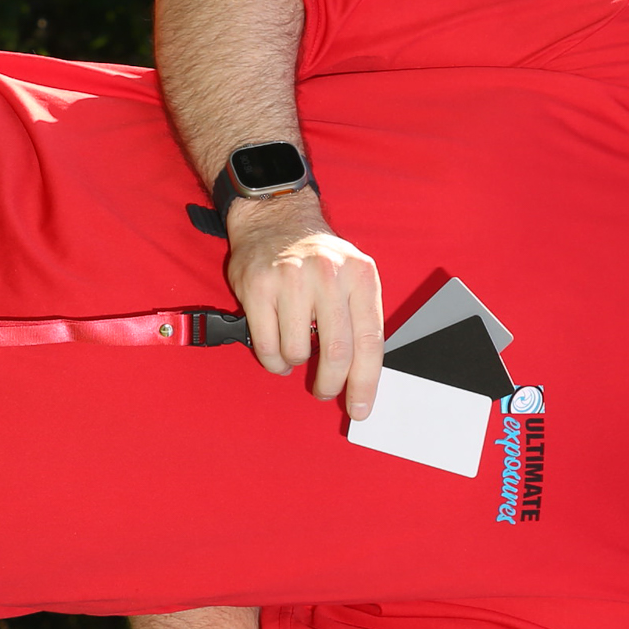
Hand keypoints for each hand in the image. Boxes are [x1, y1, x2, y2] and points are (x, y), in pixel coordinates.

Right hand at [222, 190, 383, 419]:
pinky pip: (267, 346)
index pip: (370, 341)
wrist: (276, 219)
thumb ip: (360, 319)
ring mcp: (290, 279)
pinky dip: (273, 360)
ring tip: (296, 349)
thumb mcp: (353, 276)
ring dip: (296, 362)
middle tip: (324, 391)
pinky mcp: (257, 287)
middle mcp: (328, 275)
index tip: (360, 409)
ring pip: (297, 352)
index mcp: (360, 276)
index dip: (365, 382)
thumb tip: (361, 377)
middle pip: (337, 352)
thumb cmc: (318, 259)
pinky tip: (277, 349)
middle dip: (330, 384)